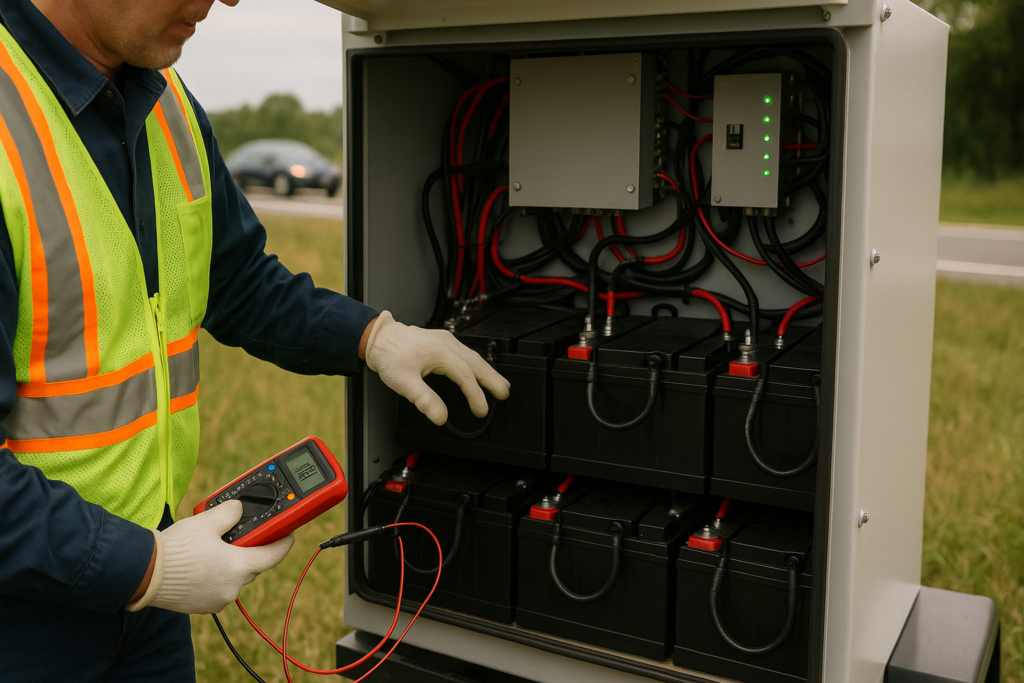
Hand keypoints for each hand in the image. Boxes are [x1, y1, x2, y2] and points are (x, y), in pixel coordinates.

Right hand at [128, 500, 293, 613]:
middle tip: (240, 535)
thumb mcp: (207, 521)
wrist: (144, 573)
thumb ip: (231, 512)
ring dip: (229, 565)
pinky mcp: (201, 606)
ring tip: (213, 548)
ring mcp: (216, 600)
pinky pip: (216, 588)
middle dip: (249, 550)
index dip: (283, 542)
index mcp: (239, 567)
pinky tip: (201, 564)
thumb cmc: (177, 548)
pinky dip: (214, 576)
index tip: (288, 535)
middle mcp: (232, 587)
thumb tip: (239, 508)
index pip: (273, 555)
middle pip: (251, 566)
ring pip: (233, 578)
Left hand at [364, 311, 510, 425]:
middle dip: (493, 380)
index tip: (480, 410)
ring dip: (487, 372)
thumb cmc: (390, 355)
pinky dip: (476, 365)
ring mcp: (446, 341)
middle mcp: (447, 344)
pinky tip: (479, 371)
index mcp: (440, 352)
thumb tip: (441, 416)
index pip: (465, 376)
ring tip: (499, 384)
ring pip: (473, 357)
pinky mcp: (442, 342)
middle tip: (505, 393)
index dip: (475, 395)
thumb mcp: (404, 382)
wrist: (379, 337)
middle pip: (477, 363)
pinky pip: (466, 353)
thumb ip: (424, 400)